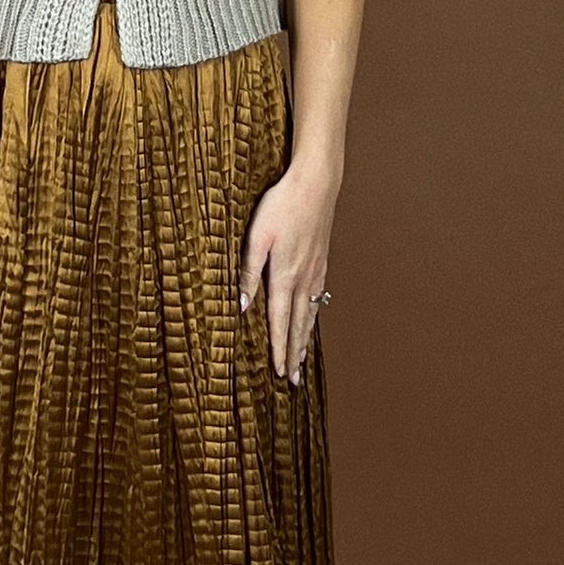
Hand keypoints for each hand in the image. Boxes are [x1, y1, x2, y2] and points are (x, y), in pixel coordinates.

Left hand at [238, 160, 336, 384]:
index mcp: (284, 276)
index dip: (279, 349)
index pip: (279, 322)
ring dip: (305, 340)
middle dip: (295, 354)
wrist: (316, 184)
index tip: (279, 372)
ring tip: (303, 361)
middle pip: (298, 325)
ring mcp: (315, 271)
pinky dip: (314, 317)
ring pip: (310, 314)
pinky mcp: (321, 261)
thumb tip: (242, 306)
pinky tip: (312, 321)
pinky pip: (318, 298)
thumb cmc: (281, 205)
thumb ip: (247, 272)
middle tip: (294, 381)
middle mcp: (303, 279)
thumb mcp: (256, 237)